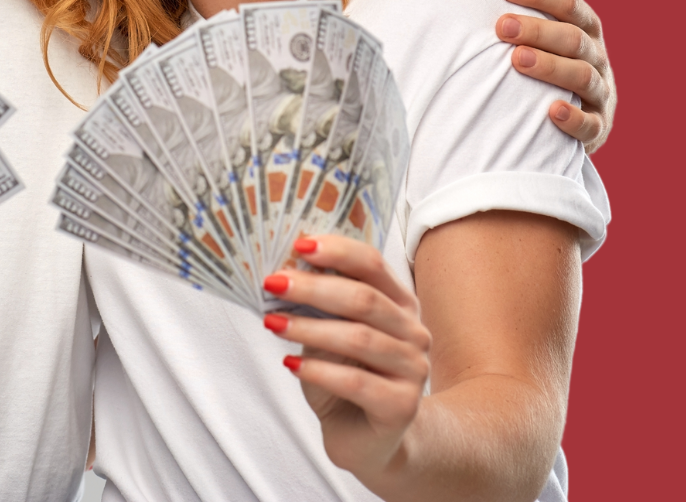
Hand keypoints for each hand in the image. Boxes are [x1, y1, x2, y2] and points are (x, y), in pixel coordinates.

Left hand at [263, 235, 429, 481]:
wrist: (368, 439)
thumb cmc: (346, 377)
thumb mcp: (329, 333)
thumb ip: (319, 304)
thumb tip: (284, 269)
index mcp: (399, 303)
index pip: (372, 264)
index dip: (337, 251)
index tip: (299, 246)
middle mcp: (414, 332)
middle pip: (364, 299)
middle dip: (313, 288)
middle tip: (273, 283)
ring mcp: (414, 370)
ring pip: (359, 339)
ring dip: (309, 328)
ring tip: (272, 323)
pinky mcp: (402, 406)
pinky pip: (356, 382)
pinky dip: (319, 370)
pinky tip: (291, 365)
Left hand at [498, 0, 616, 152]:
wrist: (573, 113)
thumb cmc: (553, 55)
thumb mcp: (547, 20)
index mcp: (585, 26)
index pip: (569, 3)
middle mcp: (597, 56)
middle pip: (573, 38)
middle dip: (538, 30)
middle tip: (501, 26)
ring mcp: (601, 92)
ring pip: (582, 76)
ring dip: (550, 66)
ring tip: (516, 60)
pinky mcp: (598, 126)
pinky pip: (590, 124)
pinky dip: (572, 117)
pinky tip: (550, 111)